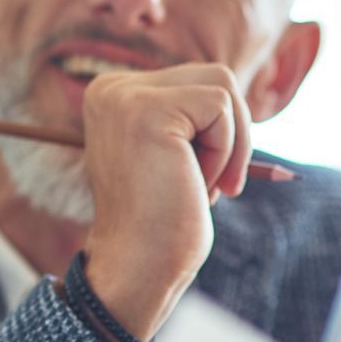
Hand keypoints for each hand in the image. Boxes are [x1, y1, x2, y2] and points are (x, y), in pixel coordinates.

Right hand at [79, 63, 252, 337]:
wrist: (139, 266)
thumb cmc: (163, 220)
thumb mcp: (171, 153)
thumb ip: (183, 115)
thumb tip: (225, 84)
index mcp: (111, 95)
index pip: (196, 81)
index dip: (216, 131)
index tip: (191, 177)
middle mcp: (110, 88)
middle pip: (214, 75)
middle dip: (230, 134)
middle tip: (205, 183)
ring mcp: (124, 96)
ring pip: (221, 85)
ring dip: (229, 142)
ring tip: (199, 182)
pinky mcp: (146, 109)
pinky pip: (220, 107)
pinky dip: (225, 151)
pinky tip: (195, 182)